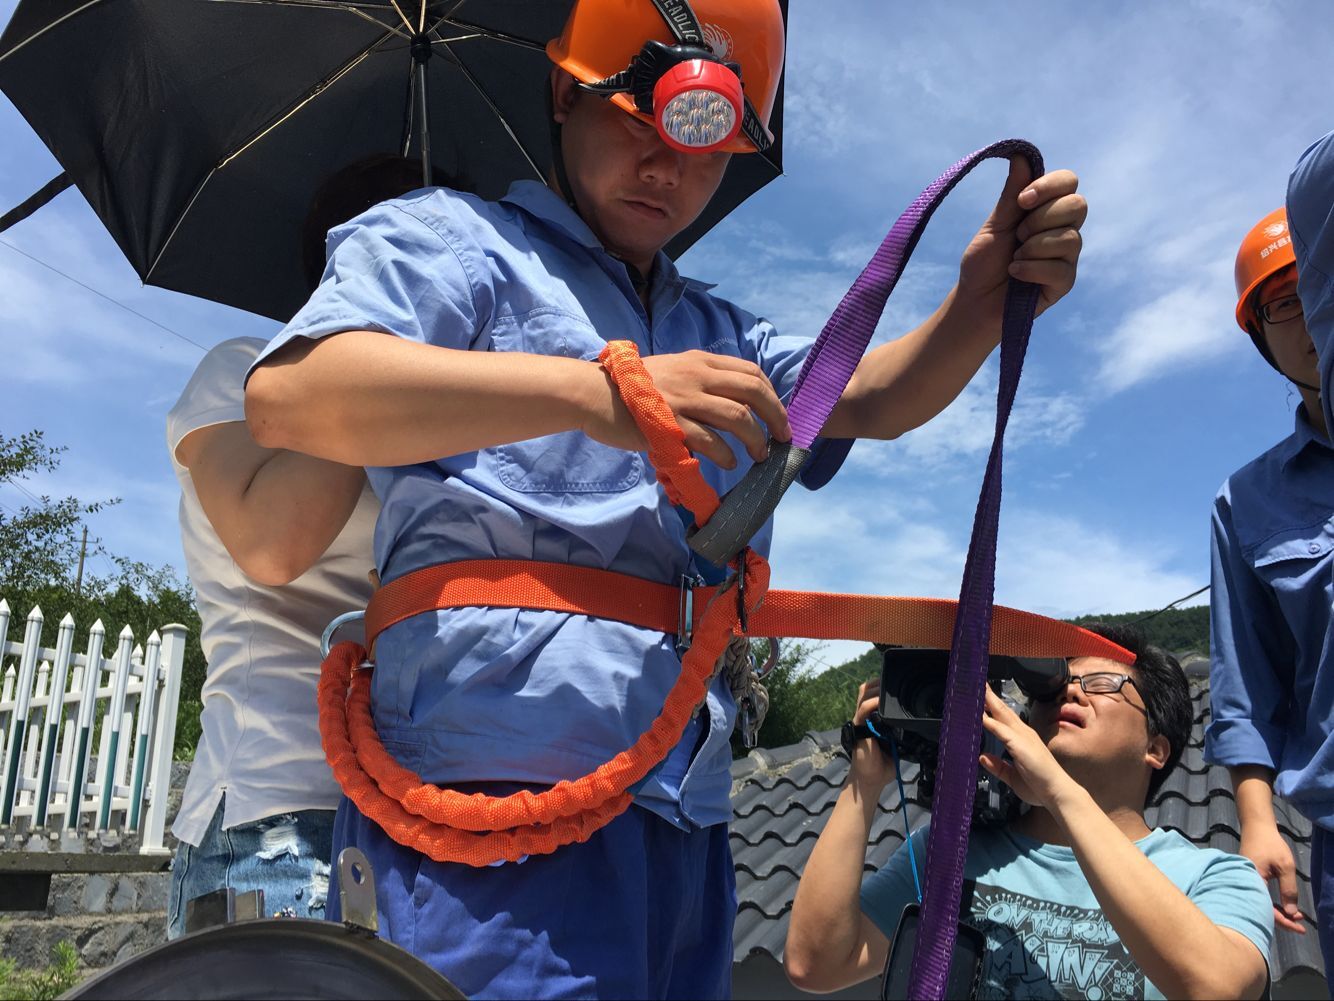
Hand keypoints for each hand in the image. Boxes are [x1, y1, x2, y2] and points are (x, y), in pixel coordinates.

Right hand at [582, 349, 790, 469]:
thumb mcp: (674, 371)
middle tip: (783, 438)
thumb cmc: (634, 388)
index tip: (778, 417)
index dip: (773, 396)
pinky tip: (729, 462)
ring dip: (756, 440)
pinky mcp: (671, 424)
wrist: (595, 394)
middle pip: (753, 392)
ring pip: (738, 417)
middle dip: (776, 417)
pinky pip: (710, 441)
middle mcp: (697, 375)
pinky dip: (727, 455)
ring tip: (759, 455)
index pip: (751, 372)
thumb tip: (736, 403)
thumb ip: (703, 381)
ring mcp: (684, 399)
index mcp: (700, 361)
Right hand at [848, 678, 896, 789]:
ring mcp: (860, 720)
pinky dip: (872, 703)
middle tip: (894, 683)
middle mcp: (865, 715)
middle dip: (880, 682)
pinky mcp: (858, 728)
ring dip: (876, 689)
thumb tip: (926, 725)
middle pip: (867, 688)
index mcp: (874, 717)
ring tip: (888, 690)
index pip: (874, 692)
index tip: (899, 681)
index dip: (883, 684)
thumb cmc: (885, 763)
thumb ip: (905, 731)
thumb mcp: (899, 743)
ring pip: (864, 694)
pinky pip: (863, 710)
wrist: (872, 779)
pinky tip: (881, 702)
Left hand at [957, 159, 1086, 320]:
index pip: (1069, 182)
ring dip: (1033, 246)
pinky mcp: (1064, 282)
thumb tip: (1021, 155)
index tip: (1023, 200)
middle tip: (1018, 234)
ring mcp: (1066, 256)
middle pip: (1078, 205)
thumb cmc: (984, 262)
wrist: (974, 301)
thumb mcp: (995, 224)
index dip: (1050, 186)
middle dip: (1042, 218)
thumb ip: (1011, 195)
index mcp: (1046, 209)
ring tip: (1014, 258)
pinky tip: (1015, 273)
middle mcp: (1062, 229)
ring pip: (1069, 238)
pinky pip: (1061, 267)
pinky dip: (1032, 268)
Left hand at [979, 686, 1079, 809]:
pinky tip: (981, 716)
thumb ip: (998, 766)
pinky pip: (1002, 732)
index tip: (980, 697)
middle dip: (989, 696)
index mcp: (1022, 739)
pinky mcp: (1021, 746)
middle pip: (1002, 711)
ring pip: (1002, 715)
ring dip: (988, 702)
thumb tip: (983, 757)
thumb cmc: (1040, 786)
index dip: (992, 707)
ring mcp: (1023, 738)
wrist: (1058, 793)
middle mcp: (1024, 734)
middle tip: (977, 682)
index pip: (1004, 719)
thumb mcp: (1012, 776)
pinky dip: (991, 723)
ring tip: (976, 689)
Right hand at [1240, 823, 1306, 933]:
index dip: (1285, 922)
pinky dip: (1271, 904)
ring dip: (1278, 913)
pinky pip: (1258, 897)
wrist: (1256, 827)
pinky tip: (1283, 907)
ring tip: (1295, 917)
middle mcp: (1245, 884)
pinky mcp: (1247, 880)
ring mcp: (1245, 882)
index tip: (1300, 928)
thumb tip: (1291, 914)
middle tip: (1300, 925)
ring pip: (1260, 904)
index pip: (1267, 910)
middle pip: (1262, 910)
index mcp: (1253, 882)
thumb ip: (1289, 890)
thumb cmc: (1271, 845)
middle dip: (1283, 920)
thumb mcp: (1286, 866)